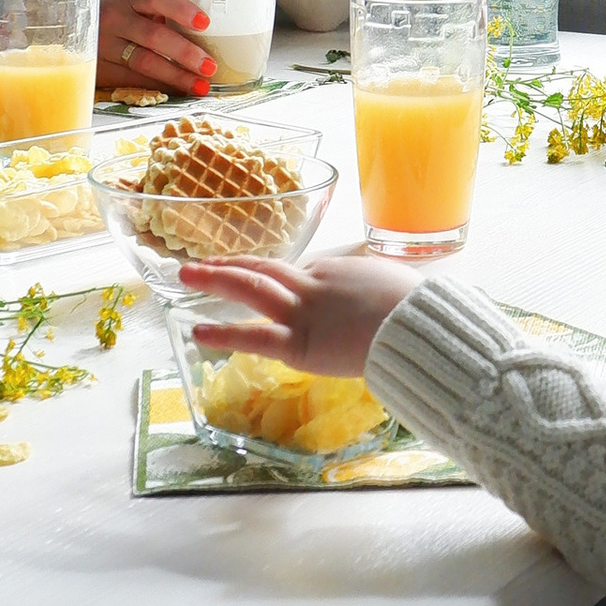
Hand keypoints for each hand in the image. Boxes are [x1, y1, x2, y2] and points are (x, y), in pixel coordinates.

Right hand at [96, 0, 219, 98]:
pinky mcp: (99, 69)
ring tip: (199, 85)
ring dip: (175, 76)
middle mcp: (115, 20)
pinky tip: (176, 92)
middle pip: (153, 36)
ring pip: (143, 62)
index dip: (181, 9)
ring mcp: (104, 46)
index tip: (204, 23)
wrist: (68, 31)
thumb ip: (157, 14)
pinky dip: (158, 87)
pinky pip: (132, 80)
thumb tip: (202, 31)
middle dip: (185, 53)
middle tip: (209, 66)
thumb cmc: (113, 19)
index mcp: (128, 0)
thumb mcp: (131, 7)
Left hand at [178, 248, 418, 378]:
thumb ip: (375, 288)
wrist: (416, 325)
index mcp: (338, 270)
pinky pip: (253, 335)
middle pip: (265, 268)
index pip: (300, 271)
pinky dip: (223, 333)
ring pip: (251, 288)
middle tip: (200, 262)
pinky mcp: (298, 343)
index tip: (260, 278)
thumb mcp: (394, 282)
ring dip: (216, 280)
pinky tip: (197, 332)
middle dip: (231, 265)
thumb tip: (379, 292)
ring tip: (187, 276)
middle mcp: (314, 284)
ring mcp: (302, 311)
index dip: (277, 276)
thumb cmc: (418, 308)